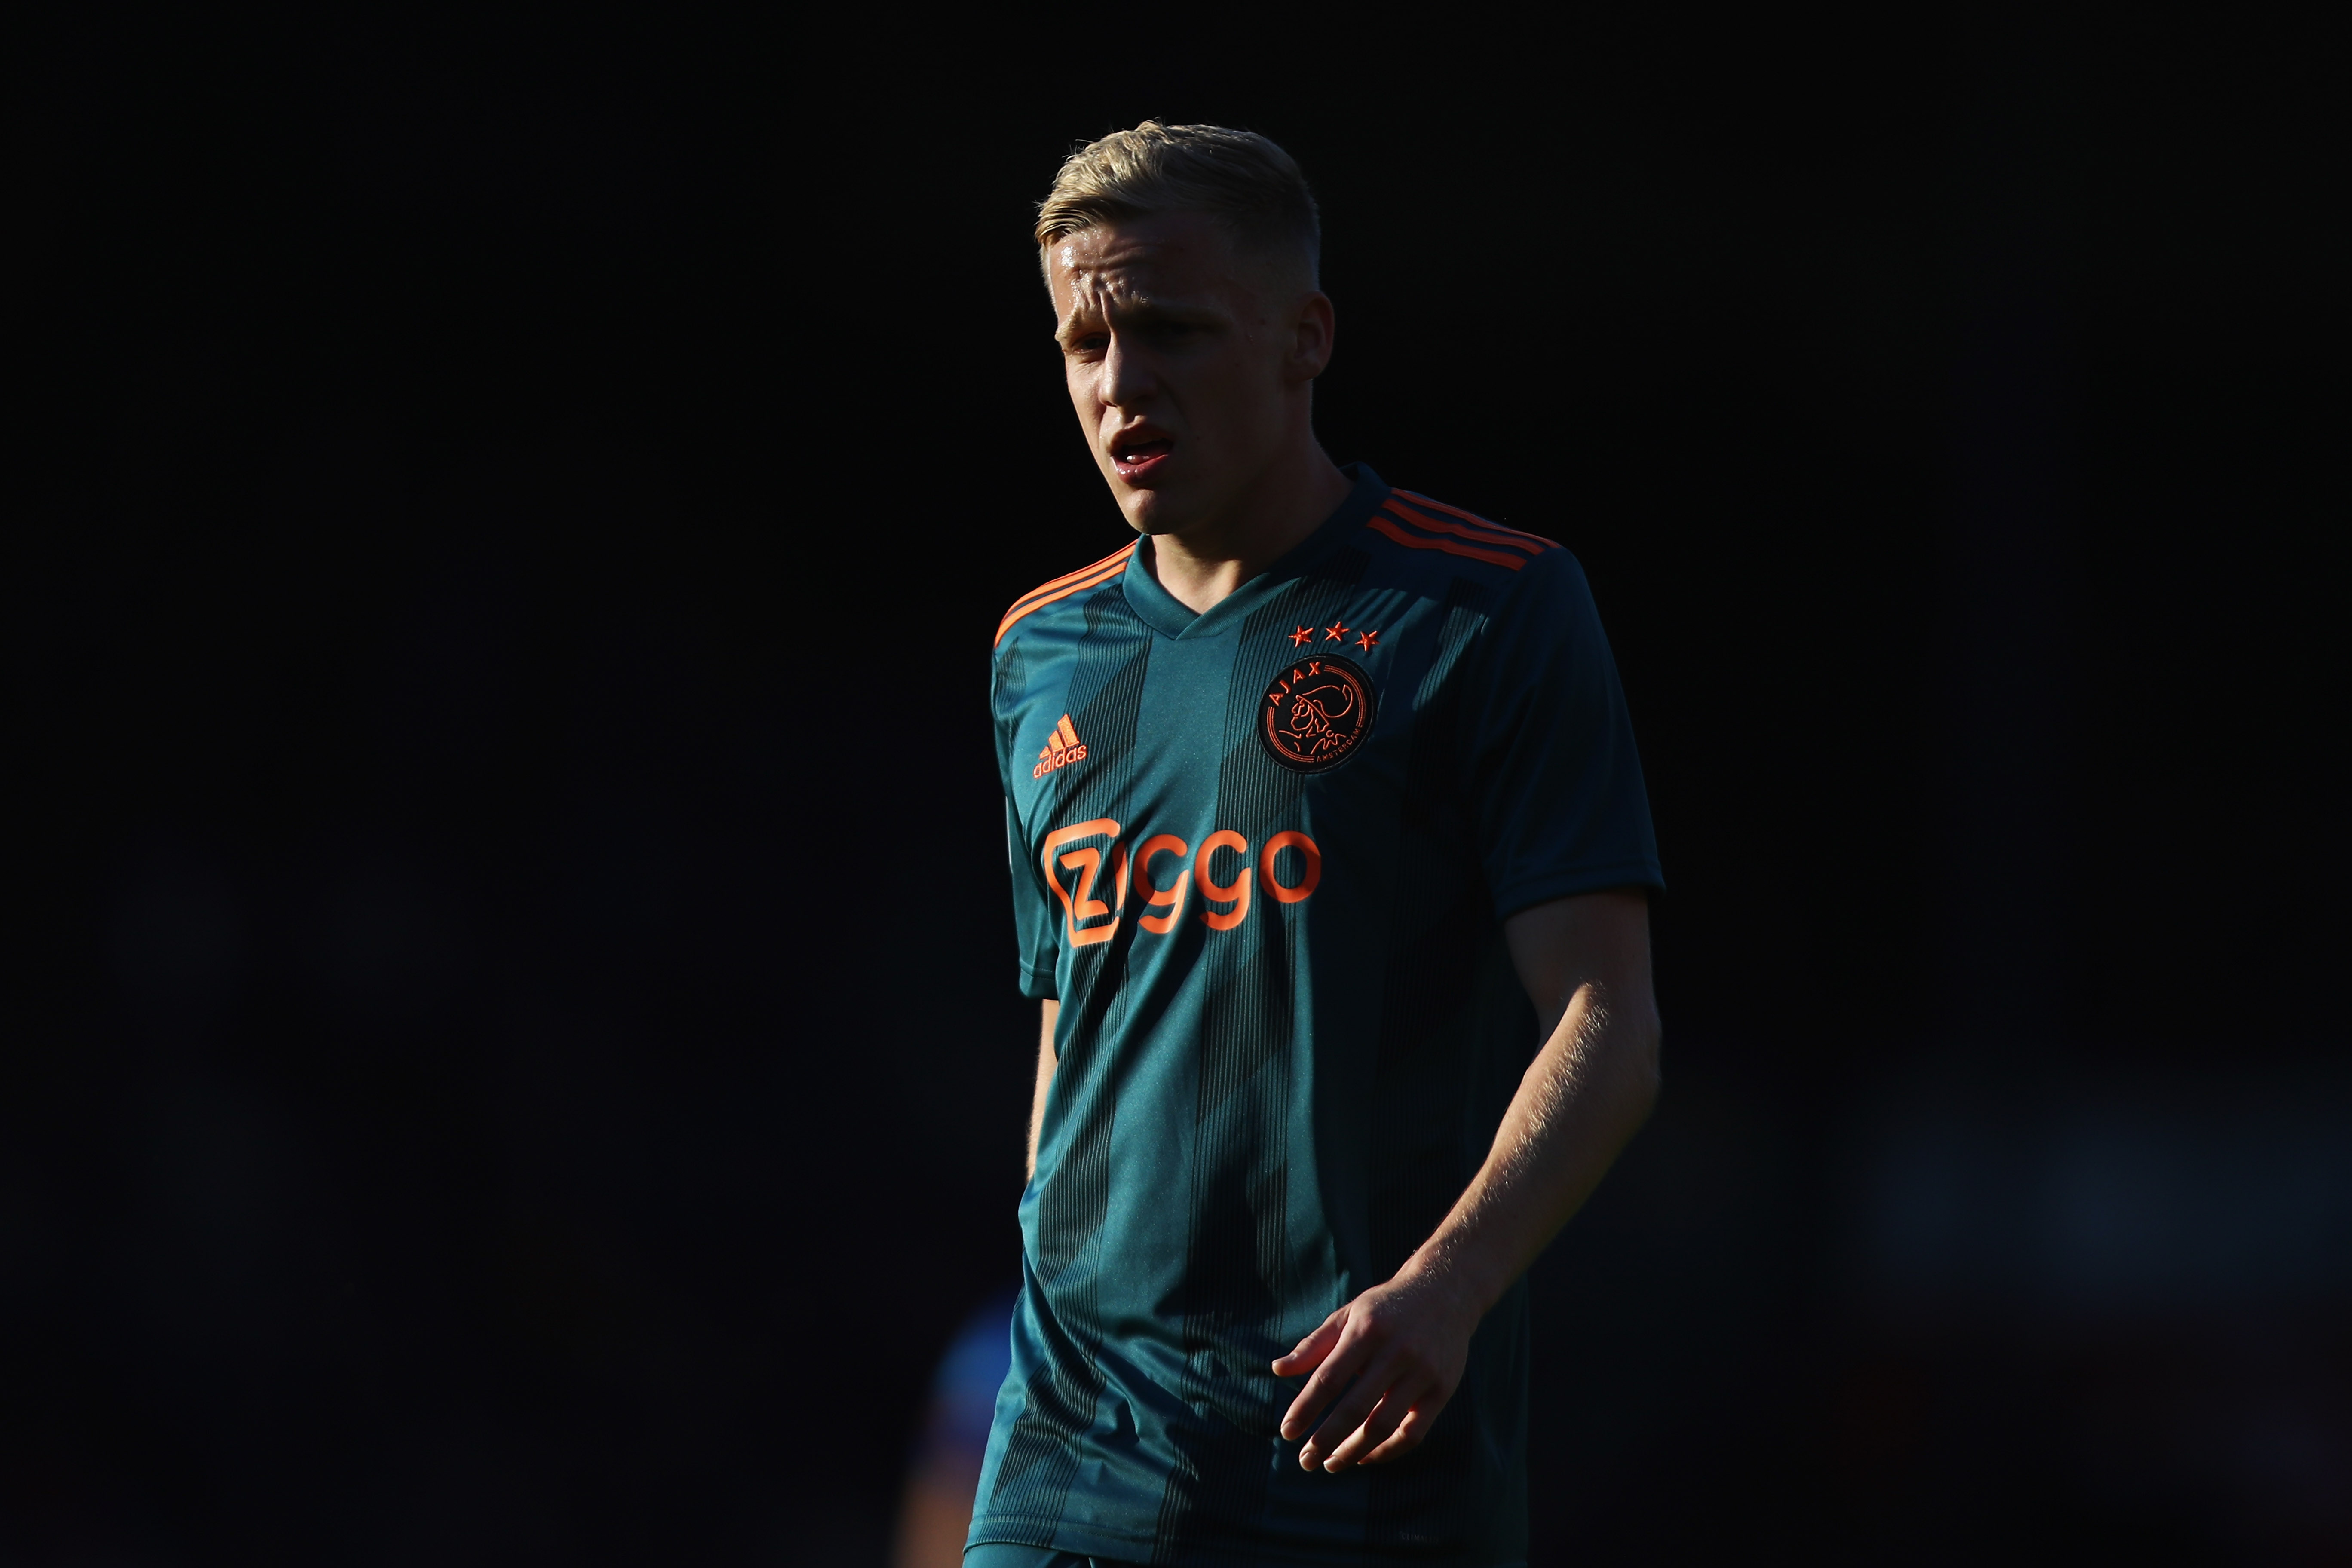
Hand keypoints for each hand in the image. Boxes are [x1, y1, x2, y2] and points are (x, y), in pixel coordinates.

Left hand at [1271, 1262, 1484, 1471]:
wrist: (1446, 1292)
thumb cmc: (1385, 1308)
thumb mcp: (1348, 1315)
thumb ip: (1314, 1344)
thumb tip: (1277, 1369)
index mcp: (1367, 1330)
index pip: (1329, 1378)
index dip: (1305, 1408)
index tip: (1287, 1433)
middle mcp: (1396, 1351)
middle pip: (1355, 1408)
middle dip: (1325, 1440)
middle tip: (1305, 1461)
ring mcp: (1423, 1372)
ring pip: (1384, 1426)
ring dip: (1353, 1451)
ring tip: (1331, 1464)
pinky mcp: (1442, 1390)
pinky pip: (1413, 1433)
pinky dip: (1387, 1451)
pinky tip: (1365, 1456)